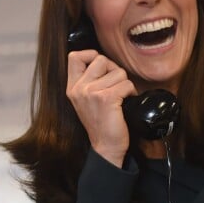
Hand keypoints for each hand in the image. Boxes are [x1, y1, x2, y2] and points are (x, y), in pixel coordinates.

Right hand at [66, 49, 134, 166]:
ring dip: (124, 84)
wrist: (106, 147)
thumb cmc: (100, 124)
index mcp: (72, 87)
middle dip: (114, 70)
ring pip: (118, 72)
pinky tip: (126, 102)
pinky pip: (126, 84)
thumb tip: (104, 62)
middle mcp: (79, 88)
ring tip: (121, 97)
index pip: (75, 56)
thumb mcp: (86, 101)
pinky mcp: (106, 98)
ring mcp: (91, 93)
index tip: (102, 68)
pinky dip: (131, 92)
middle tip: (116, 86)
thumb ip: (89, 81)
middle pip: (101, 59)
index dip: (91, 55)